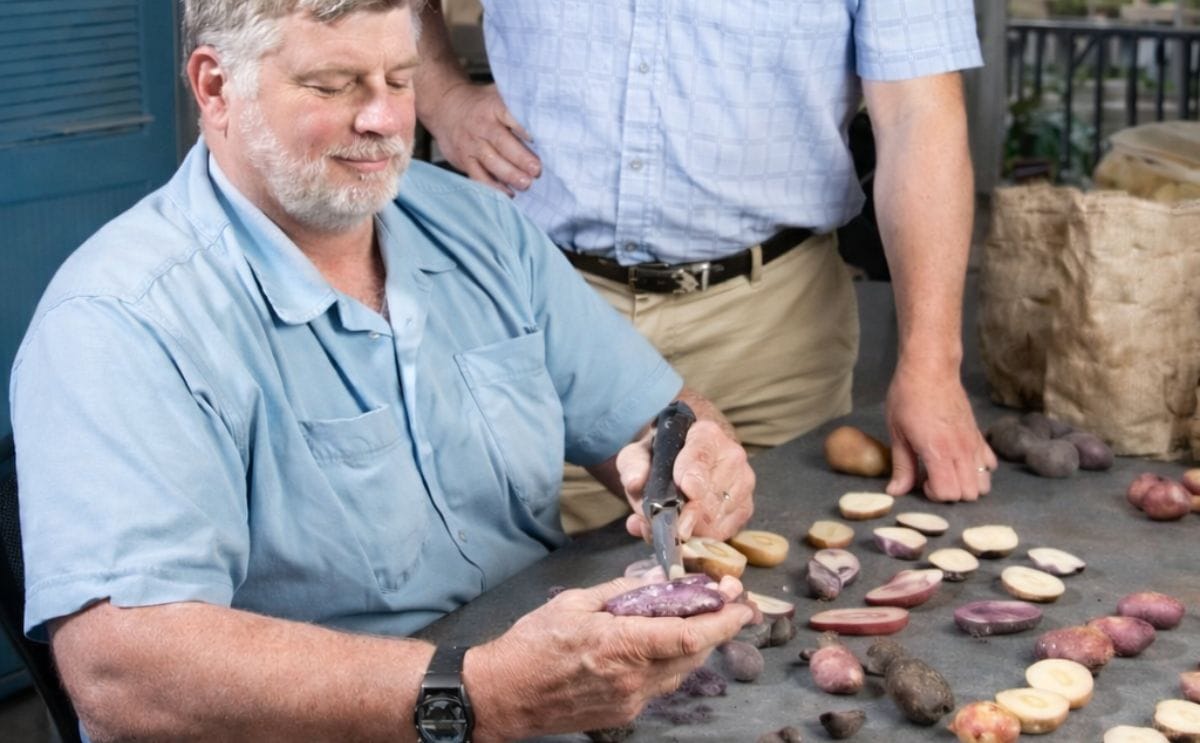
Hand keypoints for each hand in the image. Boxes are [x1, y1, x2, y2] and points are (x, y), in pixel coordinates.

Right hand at [423, 82, 540, 195]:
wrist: (444, 107)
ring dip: (509, 175)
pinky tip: (509, 193)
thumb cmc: (481, 104)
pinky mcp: (463, 159)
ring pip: (491, 161)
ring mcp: (471, 144)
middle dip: (520, 158)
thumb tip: (550, 115)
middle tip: (537, 170)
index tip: (537, 139)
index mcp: (493, 107)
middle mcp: (481, 125)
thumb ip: (518, 106)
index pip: (510, 116)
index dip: (524, 128)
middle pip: (502, 142)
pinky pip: (478, 176)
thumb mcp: (497, 95)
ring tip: (526, 184)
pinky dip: (493, 187)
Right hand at [465, 575, 753, 739]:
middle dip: (714, 627)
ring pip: (680, 671)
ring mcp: (629, 701)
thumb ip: (621, 592)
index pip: (687, 636)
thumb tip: (656, 579)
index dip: (722, 621)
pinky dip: (669, 661)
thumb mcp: (574, 603)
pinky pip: (660, 684)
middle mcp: (631, 679)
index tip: (741, 604)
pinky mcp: (623, 713)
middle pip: (693, 654)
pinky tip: (659, 643)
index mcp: (619, 646)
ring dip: (694, 644)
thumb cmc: (532, 645)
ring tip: (693, 616)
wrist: (505, 694)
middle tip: (723, 601)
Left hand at [617, 420, 754, 541]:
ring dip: (687, 530)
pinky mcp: (745, 508)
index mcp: (706, 435)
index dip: (695, 475)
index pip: (702, 456)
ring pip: (715, 519)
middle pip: (710, 496)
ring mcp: (743, 483)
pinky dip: (699, 539)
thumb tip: (634, 482)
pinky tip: (684, 533)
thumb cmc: (661, 458)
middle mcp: (732, 456)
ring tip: (667, 526)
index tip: (687, 490)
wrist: (683, 461)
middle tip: (657, 525)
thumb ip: (633, 466)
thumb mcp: (638, 455)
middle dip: (682, 516)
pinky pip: (722, 533)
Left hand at [884, 363, 996, 501]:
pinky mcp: (978, 435)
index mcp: (938, 452)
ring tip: (948, 472)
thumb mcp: (897, 433)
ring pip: (984, 483)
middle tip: (933, 478)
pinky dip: (979, 469)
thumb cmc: (908, 397)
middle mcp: (961, 451)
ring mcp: (973, 443)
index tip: (922, 482)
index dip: (934, 494)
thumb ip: (901, 466)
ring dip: (967, 485)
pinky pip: (990, 464)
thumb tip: (896, 491)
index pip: (949, 493)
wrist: (930, 369)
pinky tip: (961, 460)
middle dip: (951, 494)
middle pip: (969, 494)